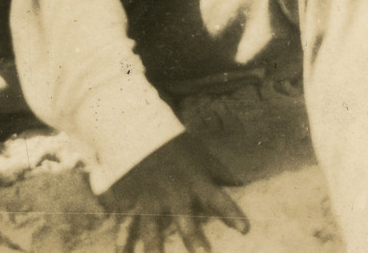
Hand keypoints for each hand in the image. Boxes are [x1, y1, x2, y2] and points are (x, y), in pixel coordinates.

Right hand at [100, 135, 248, 252]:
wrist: (137, 128)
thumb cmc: (174, 143)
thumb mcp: (201, 153)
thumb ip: (220, 171)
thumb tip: (241, 182)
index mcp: (195, 181)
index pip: (219, 200)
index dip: (232, 215)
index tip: (245, 230)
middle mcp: (174, 193)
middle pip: (186, 220)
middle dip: (194, 239)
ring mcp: (150, 199)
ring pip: (152, 229)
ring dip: (155, 247)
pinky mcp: (130, 201)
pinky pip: (125, 225)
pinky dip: (122, 241)